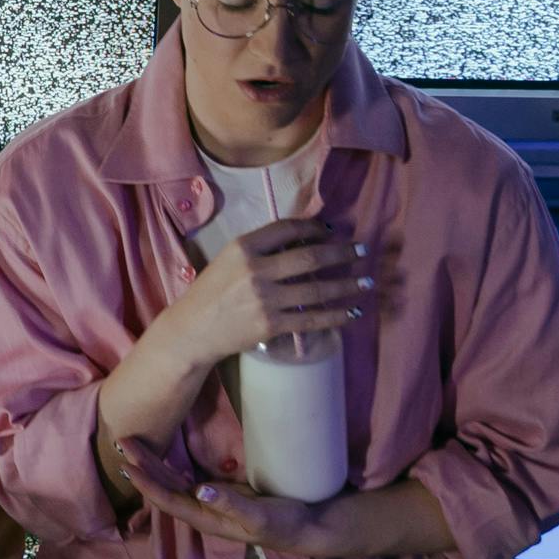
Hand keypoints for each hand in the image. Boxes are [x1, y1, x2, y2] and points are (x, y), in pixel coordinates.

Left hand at [117, 439, 346, 557]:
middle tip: (122, 440)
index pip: (168, 499)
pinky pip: (186, 478)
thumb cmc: (282, 523)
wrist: (303, 526)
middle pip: (164, 487)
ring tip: (133, 444)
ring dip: (152, 464)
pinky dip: (170, 466)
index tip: (128, 464)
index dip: (147, 483)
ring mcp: (209, 500)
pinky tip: (161, 455)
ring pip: (172, 481)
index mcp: (206, 517)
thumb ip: (230, 504)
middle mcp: (202, 509)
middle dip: (142, 466)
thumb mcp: (259, 517)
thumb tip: (201, 489)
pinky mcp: (219, 492)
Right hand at [166, 220, 370, 378]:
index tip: (333, 230)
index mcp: (243, 247)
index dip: (315, 227)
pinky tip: (352, 312)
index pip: (287, 229)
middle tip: (363, 251)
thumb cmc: (211, 292)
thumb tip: (305, 241)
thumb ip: (261, 249)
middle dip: (342, 253)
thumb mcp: (228, 260)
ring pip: (316, 289)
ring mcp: (264, 299)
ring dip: (346, 285)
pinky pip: (311, 318)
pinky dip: (336, 316)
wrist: (192, 330)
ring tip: (366, 282)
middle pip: (309, 257)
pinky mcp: (270, 325)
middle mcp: (255, 270)